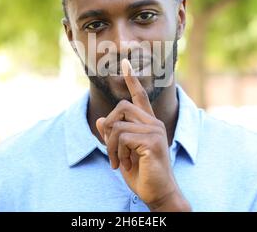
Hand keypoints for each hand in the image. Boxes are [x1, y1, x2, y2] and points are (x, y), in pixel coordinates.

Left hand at [96, 59, 190, 210]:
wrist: (157, 193)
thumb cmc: (141, 174)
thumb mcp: (121, 152)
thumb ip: (113, 135)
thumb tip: (100, 120)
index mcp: (148, 124)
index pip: (140, 97)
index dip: (132, 80)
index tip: (125, 63)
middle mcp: (154, 123)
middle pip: (121, 107)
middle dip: (109, 128)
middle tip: (111, 150)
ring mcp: (155, 131)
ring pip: (117, 125)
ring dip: (111, 147)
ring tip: (118, 162)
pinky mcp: (152, 141)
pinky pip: (121, 137)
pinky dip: (116, 153)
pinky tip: (124, 164)